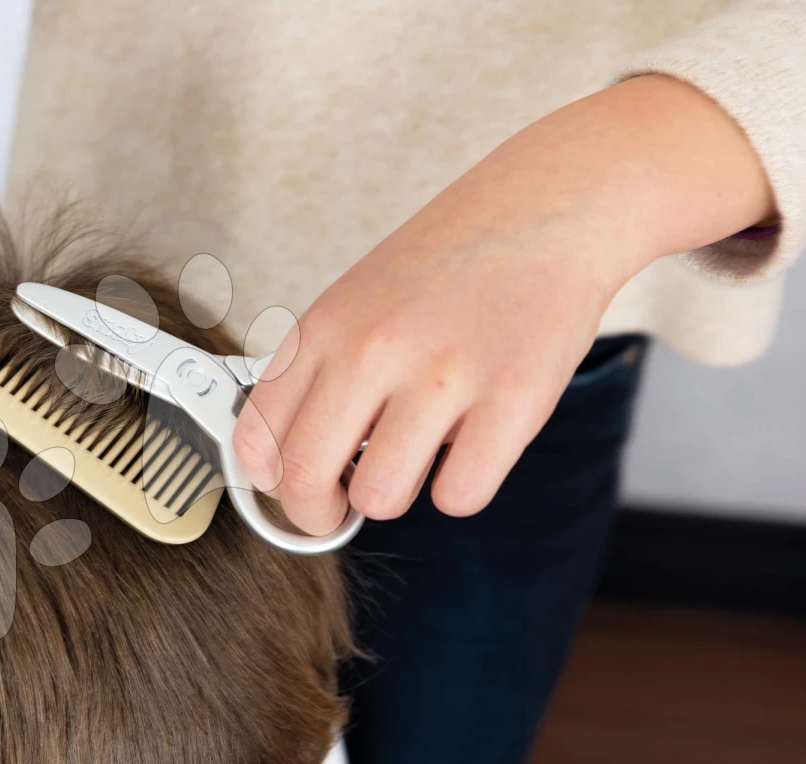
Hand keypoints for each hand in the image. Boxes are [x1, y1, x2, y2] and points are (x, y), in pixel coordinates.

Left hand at [236, 74, 773, 531]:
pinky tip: (471, 447)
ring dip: (400, 493)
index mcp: (325, 327)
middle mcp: (373, 349)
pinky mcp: (513, 399)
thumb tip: (284, 470)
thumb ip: (317, 376)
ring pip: (381, 498)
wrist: (549, 206)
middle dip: (320, 515)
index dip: (272, 486)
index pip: (256, 439)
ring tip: (421, 452)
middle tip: (345, 506)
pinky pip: (459, 496)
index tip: (295, 491)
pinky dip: (462, 487)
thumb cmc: (449, 265)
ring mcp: (443, 374)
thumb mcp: (356, 302)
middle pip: (306, 482)